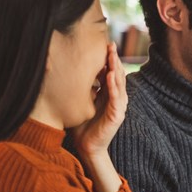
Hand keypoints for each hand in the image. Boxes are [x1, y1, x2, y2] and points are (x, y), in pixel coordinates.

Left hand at [70, 43, 127, 158]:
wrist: (86, 146)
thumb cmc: (82, 124)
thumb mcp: (81, 100)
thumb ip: (83, 87)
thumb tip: (71, 69)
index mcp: (109, 94)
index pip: (111, 72)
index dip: (109, 59)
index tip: (104, 45)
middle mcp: (116, 98)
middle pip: (117, 74)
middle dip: (114, 59)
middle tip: (110, 45)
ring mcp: (118, 106)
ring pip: (119, 83)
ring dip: (116, 69)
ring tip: (112, 56)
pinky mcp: (117, 115)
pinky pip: (117, 98)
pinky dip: (114, 86)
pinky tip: (110, 75)